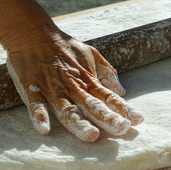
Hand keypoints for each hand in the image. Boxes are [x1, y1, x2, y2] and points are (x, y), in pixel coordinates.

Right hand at [5, 24, 143, 141]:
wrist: (33, 34)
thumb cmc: (65, 47)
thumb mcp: (91, 55)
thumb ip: (106, 73)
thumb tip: (121, 92)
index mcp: (87, 80)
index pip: (109, 97)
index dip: (124, 108)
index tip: (139, 120)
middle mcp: (72, 87)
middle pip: (91, 106)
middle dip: (107, 118)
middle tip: (121, 128)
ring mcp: (52, 89)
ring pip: (66, 110)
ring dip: (78, 123)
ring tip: (91, 135)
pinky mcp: (32, 89)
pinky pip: (35, 105)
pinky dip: (39, 116)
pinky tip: (44, 129)